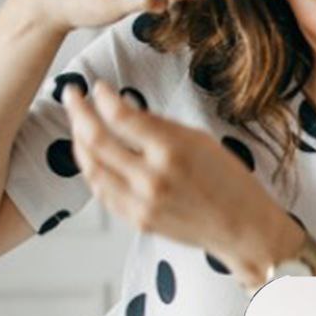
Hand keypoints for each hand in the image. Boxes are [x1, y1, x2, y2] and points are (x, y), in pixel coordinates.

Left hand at [64, 81, 299, 282]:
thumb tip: (124, 109)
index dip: (101, 97)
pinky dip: (92, 170)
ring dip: (78, 142)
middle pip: (95, 140)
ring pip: (91, 168)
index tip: (96, 86)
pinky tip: (91, 156)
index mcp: (172, 151)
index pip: (120, 116)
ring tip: (77, 125)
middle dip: (77, 112)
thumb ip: (159, 127)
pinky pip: (102, 192)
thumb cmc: (231, 182)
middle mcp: (152, 178)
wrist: (244, 229)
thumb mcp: (201, 141)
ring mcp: (141, 203)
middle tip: (71, 95)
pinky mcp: (137, 220)